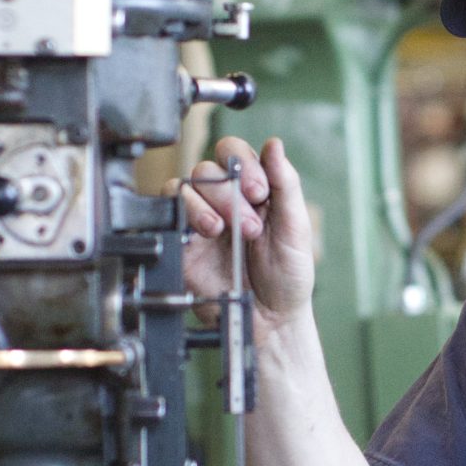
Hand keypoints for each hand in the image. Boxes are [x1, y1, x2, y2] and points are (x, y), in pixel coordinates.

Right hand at [175, 134, 315, 336]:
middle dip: (229, 193)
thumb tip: (275, 144)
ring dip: (206, 204)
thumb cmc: (287, 277)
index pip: (234, 152)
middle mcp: (222, 201)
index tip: (259, 192)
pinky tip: (205, 233)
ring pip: (185, 186)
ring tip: (223, 231)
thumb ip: (285, 184)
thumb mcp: (295, 227)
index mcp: (251, 190)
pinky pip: (169, 212)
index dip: (243, 163)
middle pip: (207, 168)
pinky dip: (185, 215)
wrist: (269, 320)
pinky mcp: (181, 241)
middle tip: (251, 227)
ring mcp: (199, 220)